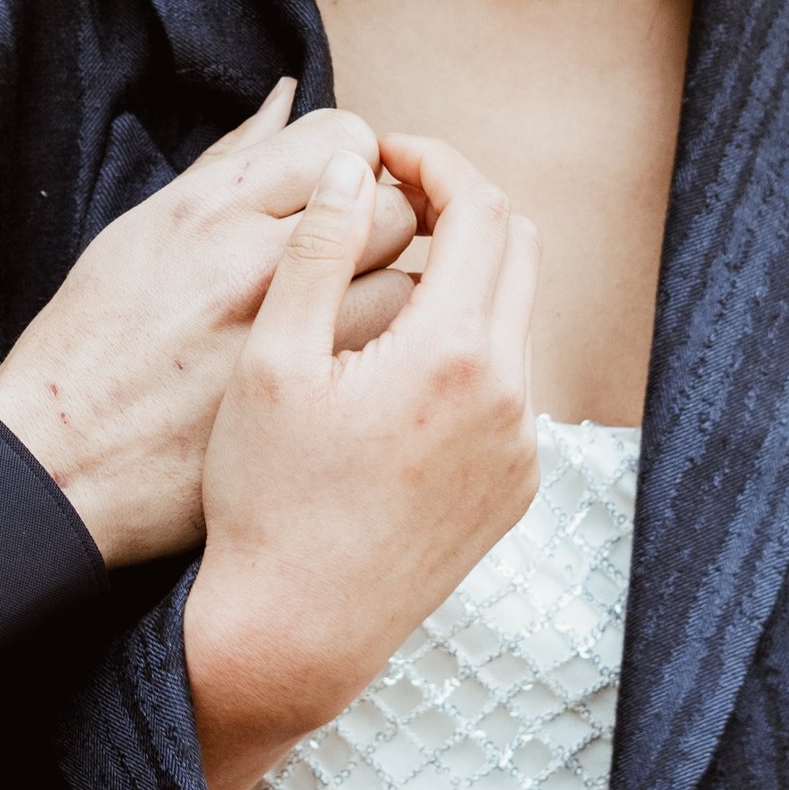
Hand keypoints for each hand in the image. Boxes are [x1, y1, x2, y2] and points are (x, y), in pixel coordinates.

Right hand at [0, 85, 419, 566]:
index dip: (351, 164)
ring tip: (343, 326)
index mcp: (221, 222)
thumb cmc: (93, 359)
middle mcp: (277, 283)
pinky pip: (429, 369)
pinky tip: (357, 382)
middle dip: (388, 220)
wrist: (75, 479)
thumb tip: (290, 99)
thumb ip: (231, 162)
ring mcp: (319, 361)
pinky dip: (409, 360)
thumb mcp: (143, 235)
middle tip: (348, 256)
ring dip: (406, 292)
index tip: (333, 198)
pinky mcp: (358, 429)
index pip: (347, 142)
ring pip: (424, 288)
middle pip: (399, 212)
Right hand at [182, 132, 539, 789]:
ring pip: (513, 321)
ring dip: (463, 280)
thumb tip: (351, 167)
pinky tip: (394, 372)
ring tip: (379, 285)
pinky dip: (466, 350)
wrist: (294, 632)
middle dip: (460, 208)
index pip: (482, 210)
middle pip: (517, 253)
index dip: (436, 164)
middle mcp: (510, 398)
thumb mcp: (272, 361)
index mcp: (455, 353)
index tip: (385, 157)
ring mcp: (521, 449)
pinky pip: (507, 388)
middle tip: (390, 201)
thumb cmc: (267, 500)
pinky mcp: (515, 490)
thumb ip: (318, 252)